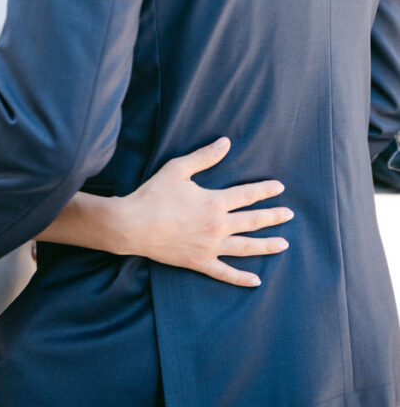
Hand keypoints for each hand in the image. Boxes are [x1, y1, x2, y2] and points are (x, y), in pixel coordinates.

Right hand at [116, 137, 292, 286]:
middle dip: (273, 217)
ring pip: (246, 247)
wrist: (133, 225)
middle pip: (252, 221)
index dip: (264, 190)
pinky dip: (241, 278)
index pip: (247, 195)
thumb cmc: (154, 194)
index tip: (280, 187)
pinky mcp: (199, 262)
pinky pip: (225, 273)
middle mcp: (217, 226)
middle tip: (290, 215)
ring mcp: (210, 247)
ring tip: (284, 244)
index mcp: (214, 202)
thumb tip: (226, 142)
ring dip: (267, 246)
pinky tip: (256, 281)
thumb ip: (204, 156)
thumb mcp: (178, 169)